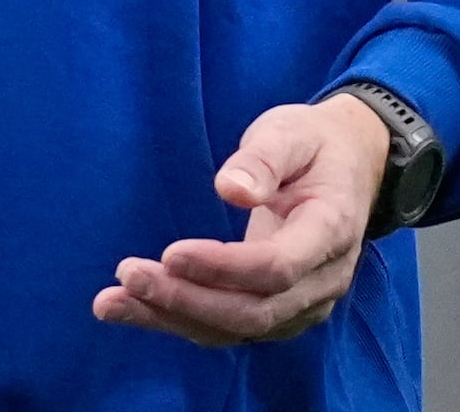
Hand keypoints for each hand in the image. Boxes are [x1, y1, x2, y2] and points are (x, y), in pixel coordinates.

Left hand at [93, 94, 390, 346]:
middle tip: (129, 276)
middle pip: (254, 311)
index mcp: (332, 229)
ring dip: (172, 318)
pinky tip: (132, 308)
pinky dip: (178, 321)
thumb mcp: (291, 131)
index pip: (277, 267)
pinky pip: (228, 328)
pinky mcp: (278, 311)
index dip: (223, 267)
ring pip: (236, 328)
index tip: (170, 252)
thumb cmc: (314, 144)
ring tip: (111, 301)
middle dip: (186, 300)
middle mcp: (323, 280)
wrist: (348, 167)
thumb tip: (230, 189)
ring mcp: (303, 303)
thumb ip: (264, 157)